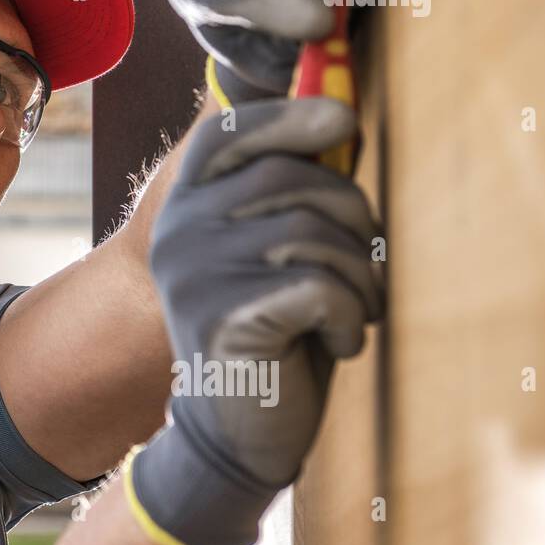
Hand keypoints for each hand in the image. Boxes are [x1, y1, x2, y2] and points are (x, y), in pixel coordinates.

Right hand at [127, 98, 383, 544]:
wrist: (234, 431)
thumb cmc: (272, 332)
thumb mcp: (271, 254)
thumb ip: (288, 196)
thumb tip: (341, 118)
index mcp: (185, 208)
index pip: (226, 134)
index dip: (287, 114)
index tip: (342, 121)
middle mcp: (179, 230)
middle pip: (292, 176)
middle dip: (354, 217)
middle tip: (365, 265)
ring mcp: (195, 272)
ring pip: (314, 232)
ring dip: (360, 275)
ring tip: (352, 310)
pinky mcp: (225, 315)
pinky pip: (322, 287)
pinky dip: (352, 317)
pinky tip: (339, 342)